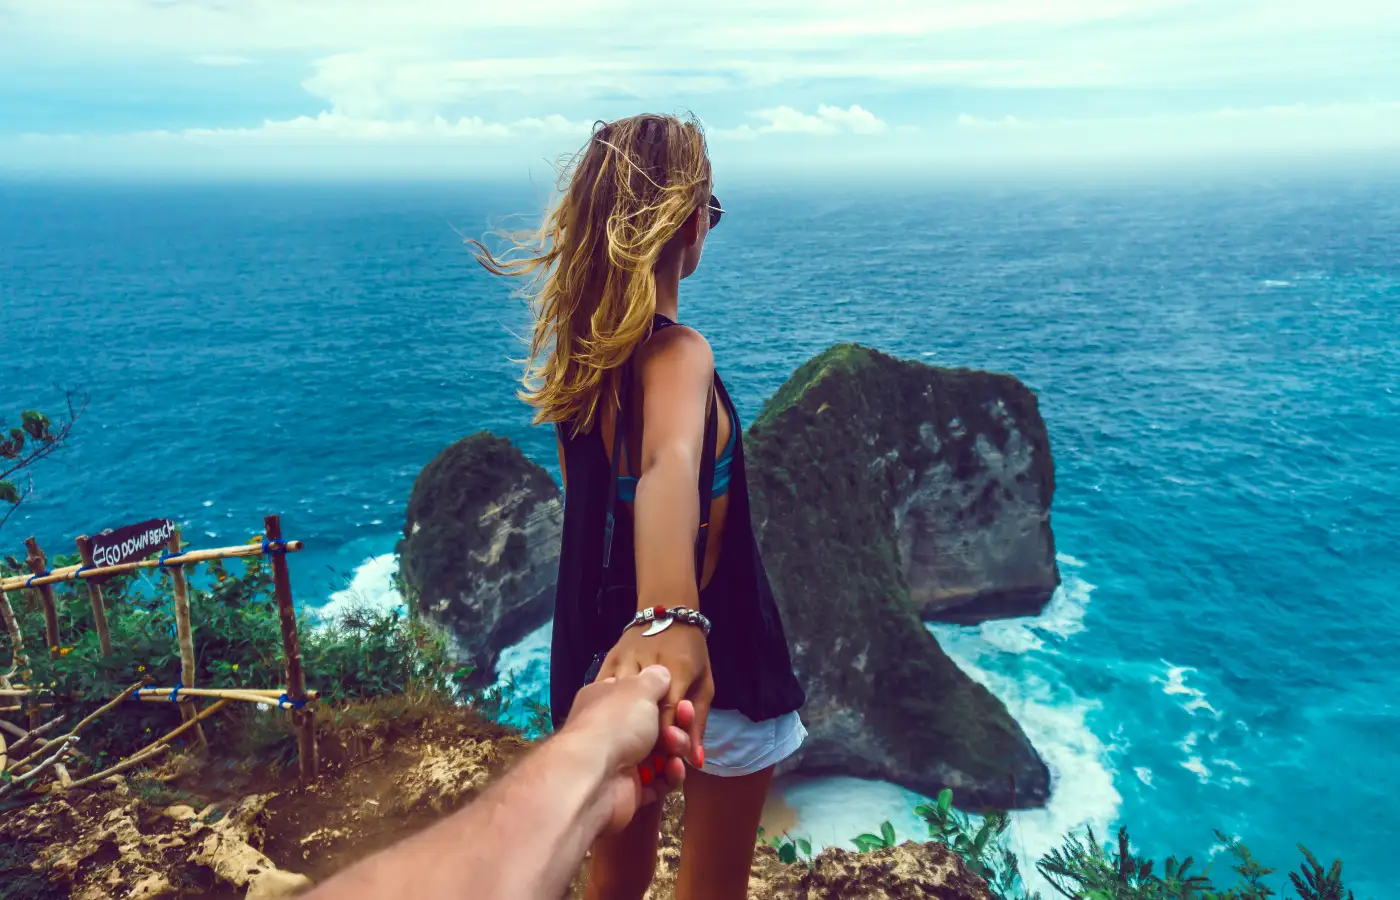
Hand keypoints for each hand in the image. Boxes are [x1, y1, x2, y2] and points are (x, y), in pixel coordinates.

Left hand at [565, 665, 694, 832]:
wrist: (594, 776)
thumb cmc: (616, 722)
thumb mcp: (639, 688)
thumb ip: (655, 679)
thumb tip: (661, 673)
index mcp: (606, 700)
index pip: (637, 695)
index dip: (663, 696)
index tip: (681, 698)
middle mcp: (611, 730)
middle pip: (653, 726)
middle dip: (674, 724)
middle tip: (684, 722)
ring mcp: (620, 761)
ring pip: (660, 754)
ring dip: (675, 749)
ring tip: (676, 750)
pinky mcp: (630, 790)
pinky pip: (658, 781)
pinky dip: (670, 775)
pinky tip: (674, 769)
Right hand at [595, 621, 712, 770]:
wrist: (666, 610)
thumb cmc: (692, 651)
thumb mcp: (705, 683)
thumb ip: (699, 722)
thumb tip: (696, 761)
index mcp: (677, 668)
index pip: (668, 714)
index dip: (668, 741)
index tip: (669, 759)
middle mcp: (647, 663)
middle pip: (642, 711)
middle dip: (647, 737)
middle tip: (652, 754)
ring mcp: (623, 661)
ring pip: (619, 703)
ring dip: (625, 724)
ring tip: (633, 741)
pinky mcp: (606, 661)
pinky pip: (603, 691)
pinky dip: (609, 709)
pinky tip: (615, 722)